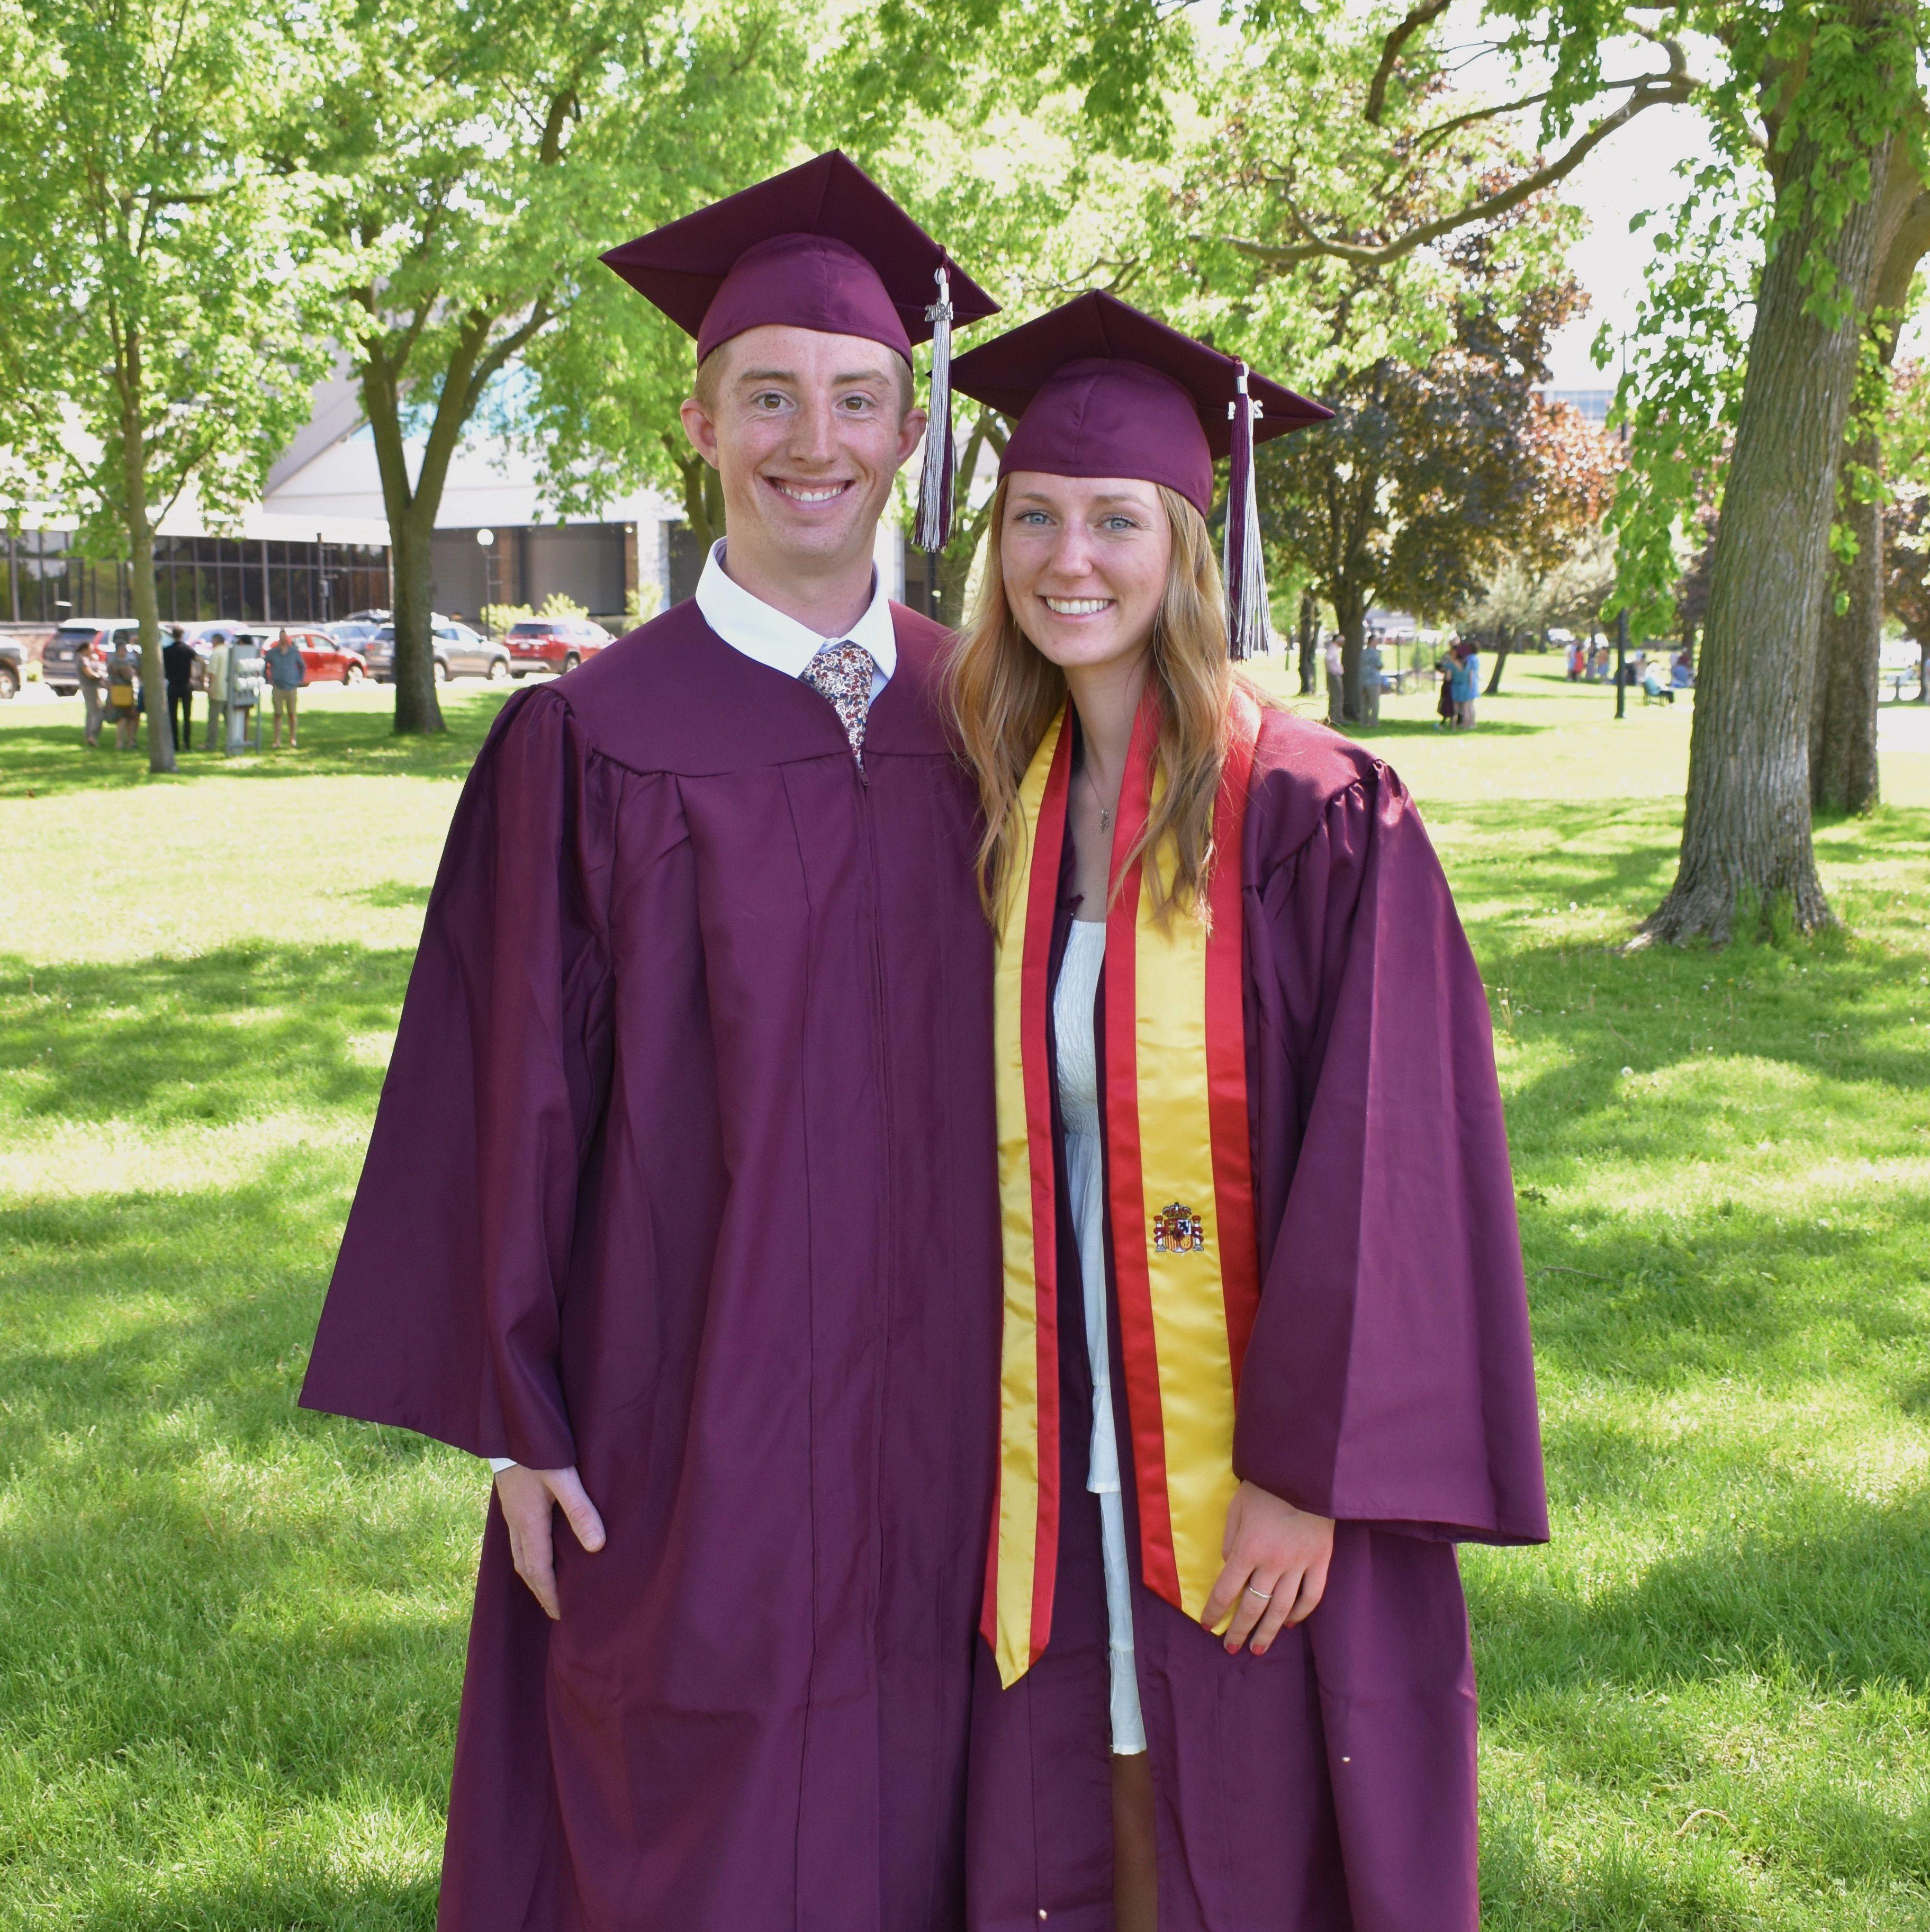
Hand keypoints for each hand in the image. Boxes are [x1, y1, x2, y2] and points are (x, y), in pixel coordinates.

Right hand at [494, 1464, 605, 1619]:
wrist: (508, 1426)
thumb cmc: (537, 1450)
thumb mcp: (563, 1477)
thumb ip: (580, 1510)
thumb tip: (597, 1547)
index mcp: (529, 1522)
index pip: (539, 1570)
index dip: (550, 1594)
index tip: (561, 1614)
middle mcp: (515, 1522)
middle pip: (525, 1567)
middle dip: (540, 1591)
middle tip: (555, 1609)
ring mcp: (510, 1512)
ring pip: (518, 1554)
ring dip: (533, 1575)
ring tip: (548, 1588)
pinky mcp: (511, 1502)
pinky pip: (517, 1539)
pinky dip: (528, 1556)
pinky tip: (539, 1551)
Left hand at [1201, 1481, 1334, 1657]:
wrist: (1305, 1472)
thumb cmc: (1265, 1487)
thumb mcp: (1236, 1508)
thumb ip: (1230, 1540)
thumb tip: (1230, 1568)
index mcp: (1248, 1548)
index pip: (1226, 1590)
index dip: (1215, 1611)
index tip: (1207, 1625)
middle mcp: (1273, 1562)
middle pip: (1253, 1607)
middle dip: (1240, 1630)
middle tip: (1231, 1648)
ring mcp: (1300, 1564)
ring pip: (1282, 1609)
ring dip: (1268, 1632)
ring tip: (1258, 1649)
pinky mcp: (1321, 1561)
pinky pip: (1311, 1595)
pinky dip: (1300, 1613)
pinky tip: (1289, 1623)